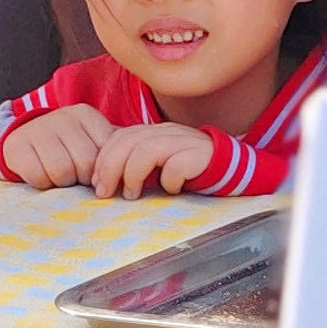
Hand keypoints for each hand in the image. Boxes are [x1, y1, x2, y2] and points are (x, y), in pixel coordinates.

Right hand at [0, 103, 111, 188]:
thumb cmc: (66, 148)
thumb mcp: (91, 143)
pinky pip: (38, 177)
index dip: (100, 171)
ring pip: (62, 172)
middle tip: (74, 176)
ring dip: (62, 183)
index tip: (93, 174)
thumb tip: (132, 167)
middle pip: (85, 164)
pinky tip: (41, 174)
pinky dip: (42, 183)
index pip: (105, 153)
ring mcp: (37, 128)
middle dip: (81, 179)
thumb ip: (112, 152)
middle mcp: (61, 116)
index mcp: (85, 115)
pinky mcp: (17, 145)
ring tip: (58, 175)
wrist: (25, 143)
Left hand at [81, 122, 218, 197]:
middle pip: (127, 141)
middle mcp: (166, 132)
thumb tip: (103, 184)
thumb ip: (134, 166)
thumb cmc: (188, 171)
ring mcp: (183, 141)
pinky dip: (168, 181)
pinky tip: (170, 191)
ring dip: (132, 175)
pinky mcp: (199, 155)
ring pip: (146, 149)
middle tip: (104, 193)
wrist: (230, 169)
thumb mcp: (157, 166)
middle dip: (109, 168)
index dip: (102, 160)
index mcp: (153, 132)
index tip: (96, 184)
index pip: (118, 137)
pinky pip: (175, 166)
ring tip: (131, 195)